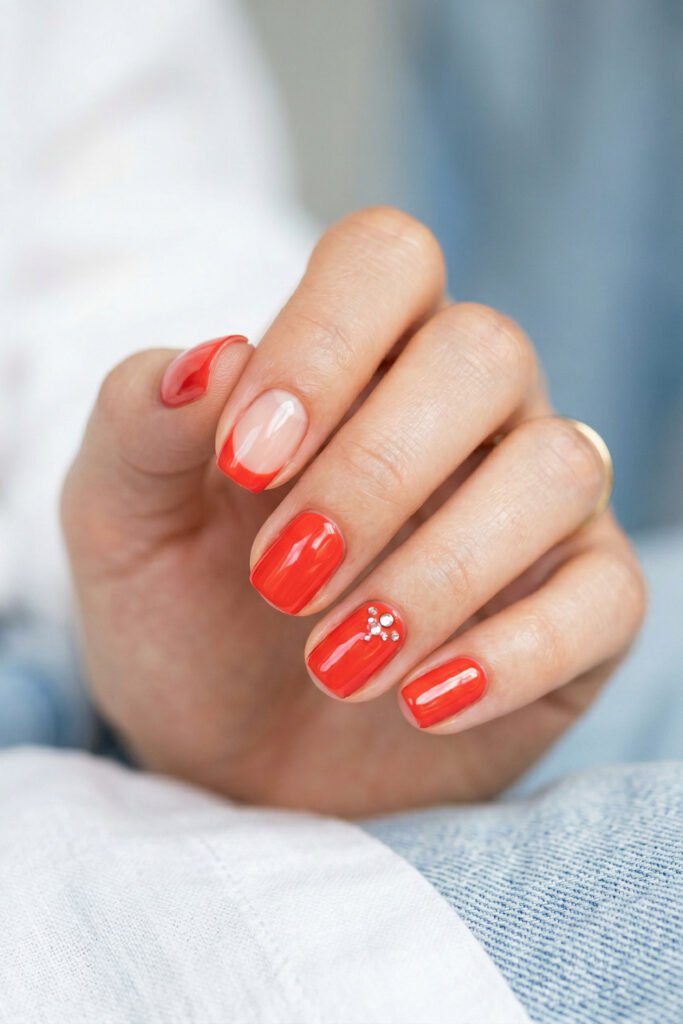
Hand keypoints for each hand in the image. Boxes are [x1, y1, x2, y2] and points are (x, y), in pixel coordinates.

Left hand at [62, 207, 644, 815]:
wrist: (234, 760)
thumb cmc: (185, 622)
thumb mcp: (123, 527)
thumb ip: (141, 427)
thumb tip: (210, 357)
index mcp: (357, 361)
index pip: (387, 258)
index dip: (324, 342)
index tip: (246, 464)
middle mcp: (464, 414)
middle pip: (485, 352)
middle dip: (375, 474)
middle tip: (281, 582)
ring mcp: (534, 512)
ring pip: (557, 469)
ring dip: (437, 573)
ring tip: (334, 667)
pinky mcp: (581, 612)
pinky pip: (605, 599)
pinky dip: (514, 654)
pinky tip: (420, 704)